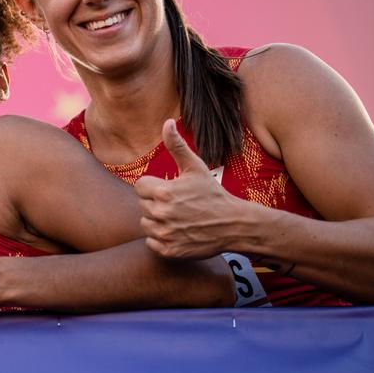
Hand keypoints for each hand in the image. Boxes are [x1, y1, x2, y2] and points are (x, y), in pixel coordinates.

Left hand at [135, 119, 245, 259]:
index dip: (153, 186)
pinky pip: (151, 242)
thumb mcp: (195, 167)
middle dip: (156, 203)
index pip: (139, 187)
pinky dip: (161, 239)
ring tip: (178, 218)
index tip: (170, 189)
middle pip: (142, 205)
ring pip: (145, 224)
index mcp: (163, 192)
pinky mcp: (168, 250)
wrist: (234, 225)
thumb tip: (166, 122)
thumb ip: (176, 145)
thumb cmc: (213, 193)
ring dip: (157, 221)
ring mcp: (165, 234)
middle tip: (178, 204)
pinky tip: (178, 232)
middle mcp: (161, 214)